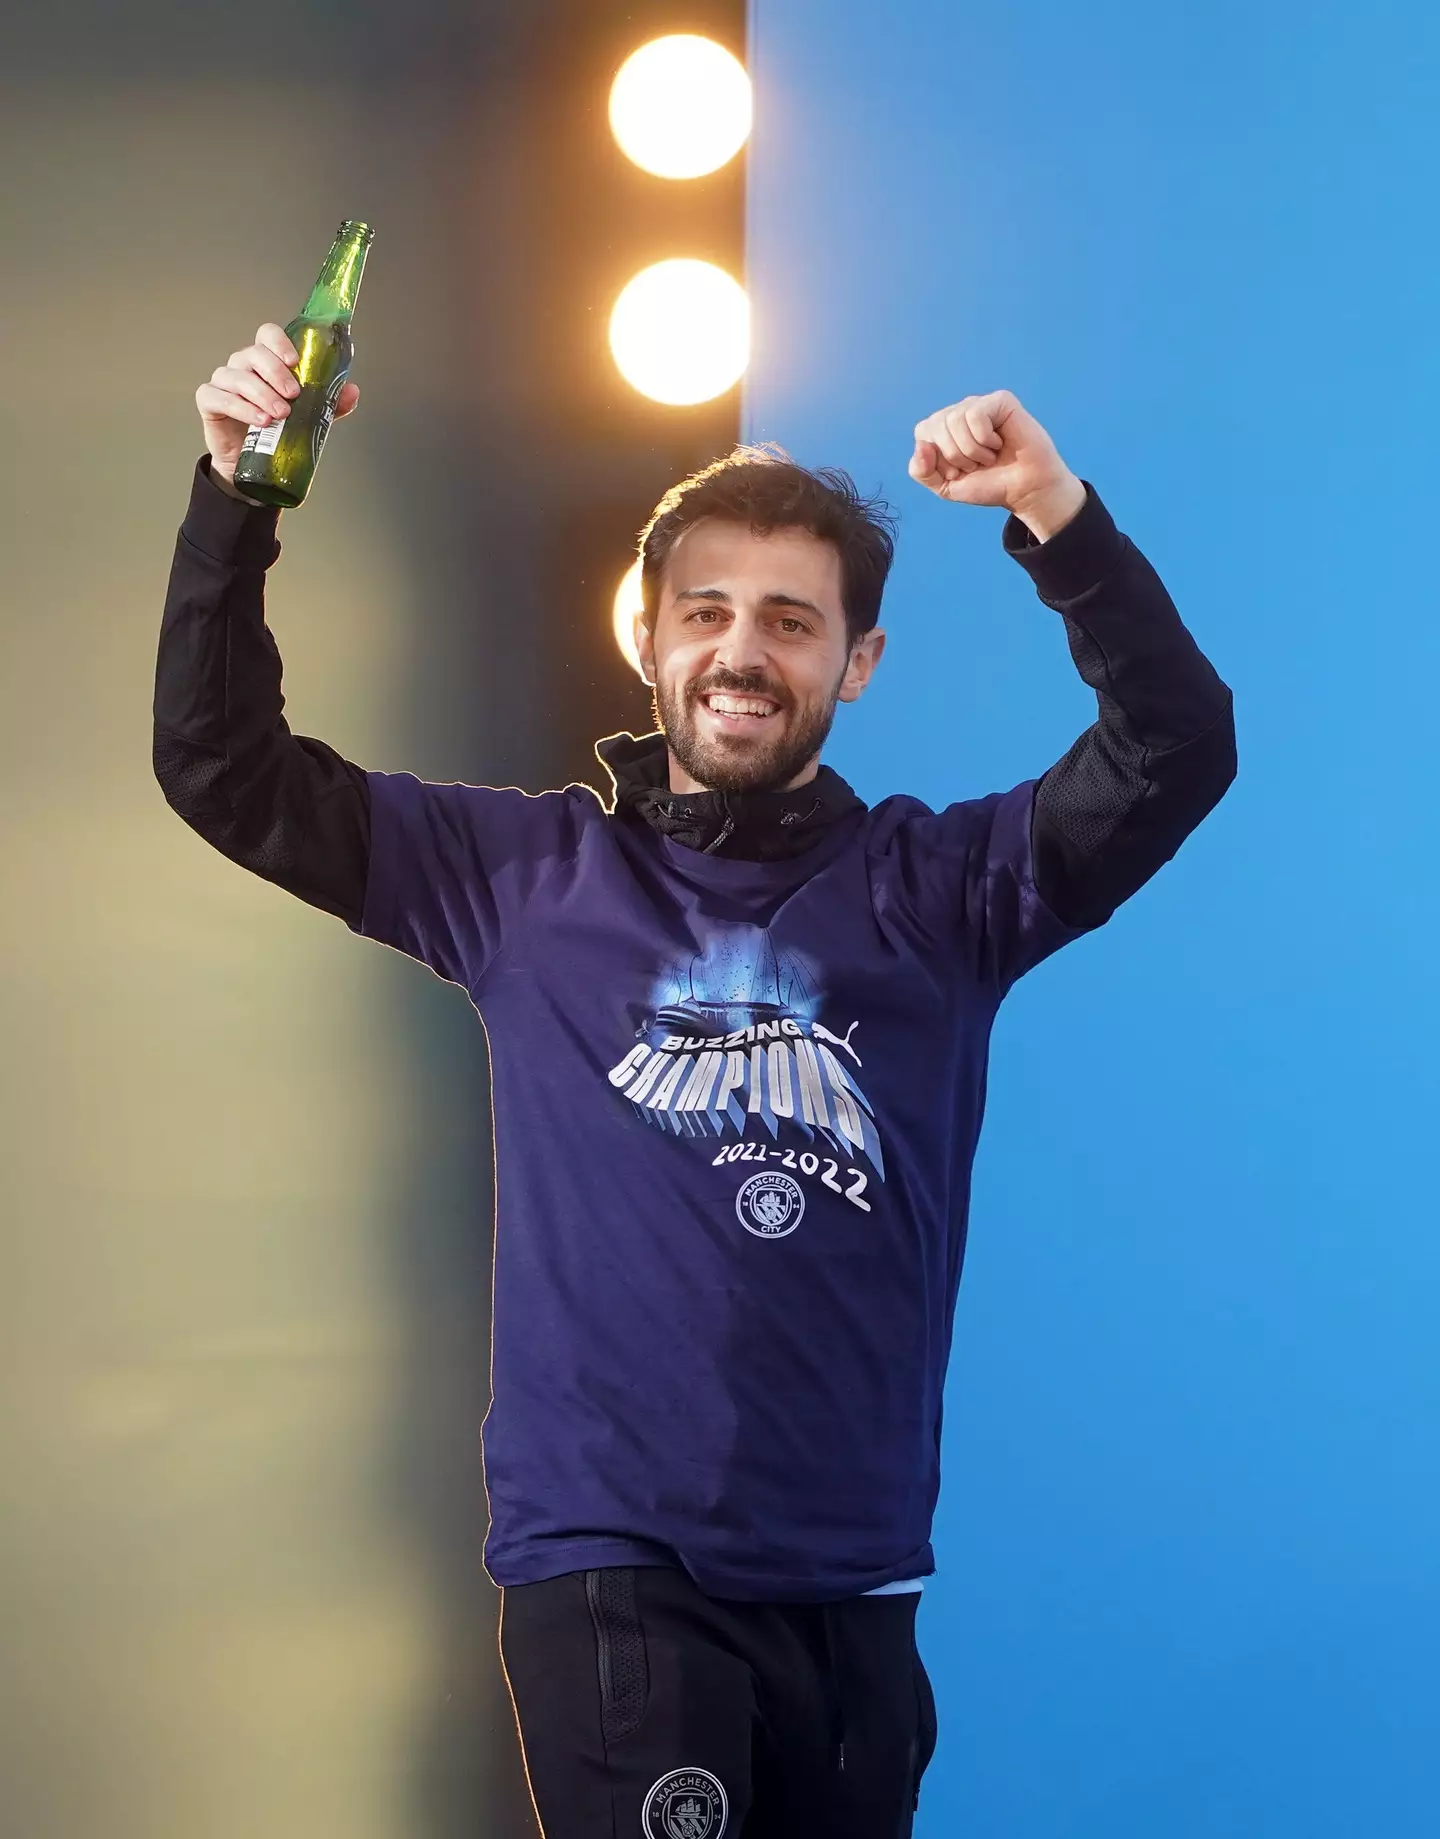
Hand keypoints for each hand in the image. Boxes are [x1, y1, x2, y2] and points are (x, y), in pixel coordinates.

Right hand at [195, 322, 359, 483]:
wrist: (252, 462)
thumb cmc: (277, 430)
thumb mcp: (308, 416)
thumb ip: (328, 403)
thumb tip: (352, 391)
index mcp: (266, 361)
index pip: (268, 335)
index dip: (280, 342)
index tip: (295, 361)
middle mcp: (243, 365)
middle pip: (254, 353)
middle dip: (276, 372)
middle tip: (293, 395)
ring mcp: (224, 381)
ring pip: (238, 376)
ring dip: (261, 394)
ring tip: (279, 415)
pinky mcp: (209, 401)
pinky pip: (218, 397)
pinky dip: (240, 408)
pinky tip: (259, 420)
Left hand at [908, 390, 1083, 539]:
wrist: (1023, 490)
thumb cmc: (988, 484)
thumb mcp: (945, 487)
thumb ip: (921, 471)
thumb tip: (921, 446)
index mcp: (941, 429)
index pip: (922, 433)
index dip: (938, 459)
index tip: (959, 472)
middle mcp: (958, 412)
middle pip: (936, 426)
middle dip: (956, 456)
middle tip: (976, 465)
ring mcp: (979, 404)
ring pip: (954, 419)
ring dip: (972, 450)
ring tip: (989, 456)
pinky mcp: (1000, 400)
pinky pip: (975, 415)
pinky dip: (984, 438)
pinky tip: (998, 443)